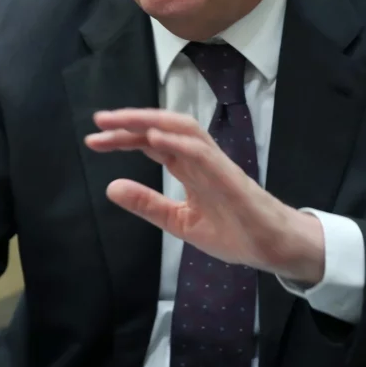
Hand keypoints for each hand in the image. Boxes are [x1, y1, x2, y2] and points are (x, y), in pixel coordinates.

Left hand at [86, 108, 324, 284]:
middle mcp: (199, 158)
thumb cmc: (233, 231)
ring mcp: (215, 163)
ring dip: (151, 120)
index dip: (123, 137)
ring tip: (121, 120)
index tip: (94, 139)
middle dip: (131, 120)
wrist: (271, 247)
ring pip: (182, 128)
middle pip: (163, 127)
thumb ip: (148, 204)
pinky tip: (154, 137)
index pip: (152, 142)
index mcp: (188, 167)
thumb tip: (111, 187)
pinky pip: (201, 151)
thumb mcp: (178, 221)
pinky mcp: (228, 175)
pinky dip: (177, 141)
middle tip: (98, 119)